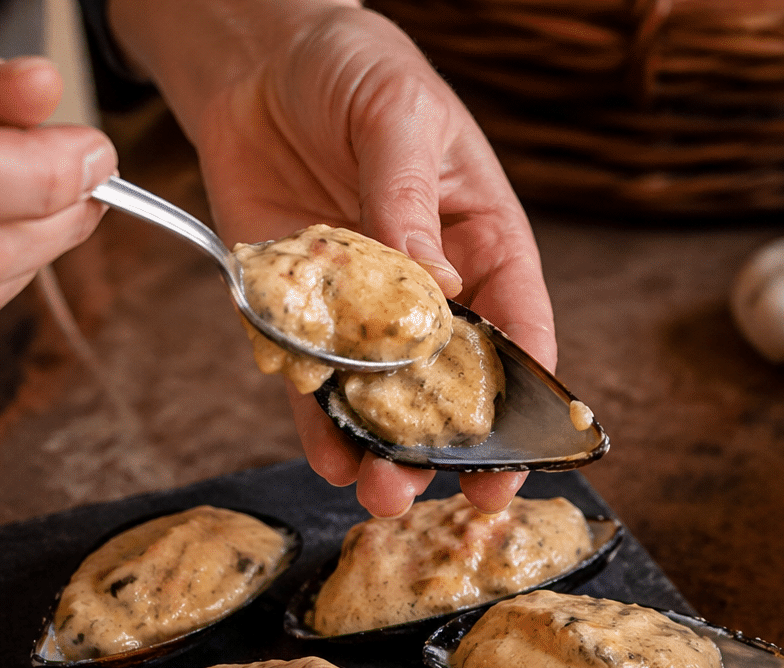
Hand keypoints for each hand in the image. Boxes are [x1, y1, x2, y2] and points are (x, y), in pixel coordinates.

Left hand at [108, 0, 555, 516]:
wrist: (257, 59)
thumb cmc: (355, 71)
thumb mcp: (399, 119)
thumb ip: (413, 205)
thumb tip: (432, 288)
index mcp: (483, 239)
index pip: (518, 323)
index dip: (526, 390)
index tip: (525, 449)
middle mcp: (429, 286)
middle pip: (452, 379)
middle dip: (453, 438)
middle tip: (455, 490)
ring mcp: (360, 306)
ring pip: (382, 394)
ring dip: (385, 447)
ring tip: (384, 491)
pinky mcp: (296, 310)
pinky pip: (309, 375)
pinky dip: (317, 419)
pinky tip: (330, 456)